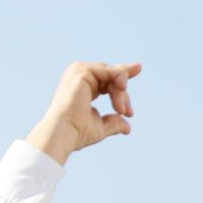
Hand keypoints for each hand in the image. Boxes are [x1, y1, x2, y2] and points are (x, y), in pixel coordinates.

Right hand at [25, 61, 140, 165]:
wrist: (64, 133)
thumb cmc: (76, 133)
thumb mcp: (100, 127)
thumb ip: (113, 122)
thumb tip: (127, 127)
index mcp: (81, 87)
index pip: (106, 76)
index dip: (122, 74)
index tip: (138, 68)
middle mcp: (78, 76)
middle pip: (112, 76)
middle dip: (123, 92)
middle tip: (128, 112)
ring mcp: (78, 72)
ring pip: (113, 74)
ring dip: (121, 92)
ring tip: (121, 110)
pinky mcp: (82, 72)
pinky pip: (111, 71)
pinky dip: (120, 81)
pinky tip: (121, 96)